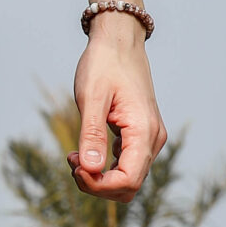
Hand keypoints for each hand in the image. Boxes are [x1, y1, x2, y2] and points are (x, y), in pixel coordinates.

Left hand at [69, 14, 166, 200]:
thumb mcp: (92, 97)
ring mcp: (149, 137)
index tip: (75, 168)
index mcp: (144, 131)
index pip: (128, 181)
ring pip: (128, 178)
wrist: (119, 41)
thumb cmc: (104, 64)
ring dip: (100, 178)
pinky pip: (127, 164)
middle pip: (129, 186)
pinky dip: (105, 167)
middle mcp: (153, 139)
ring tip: (75, 157)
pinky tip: (84, 153)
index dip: (99, 185)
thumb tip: (90, 169)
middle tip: (72, 162)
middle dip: (98, 184)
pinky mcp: (140, 134)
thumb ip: (92, 134)